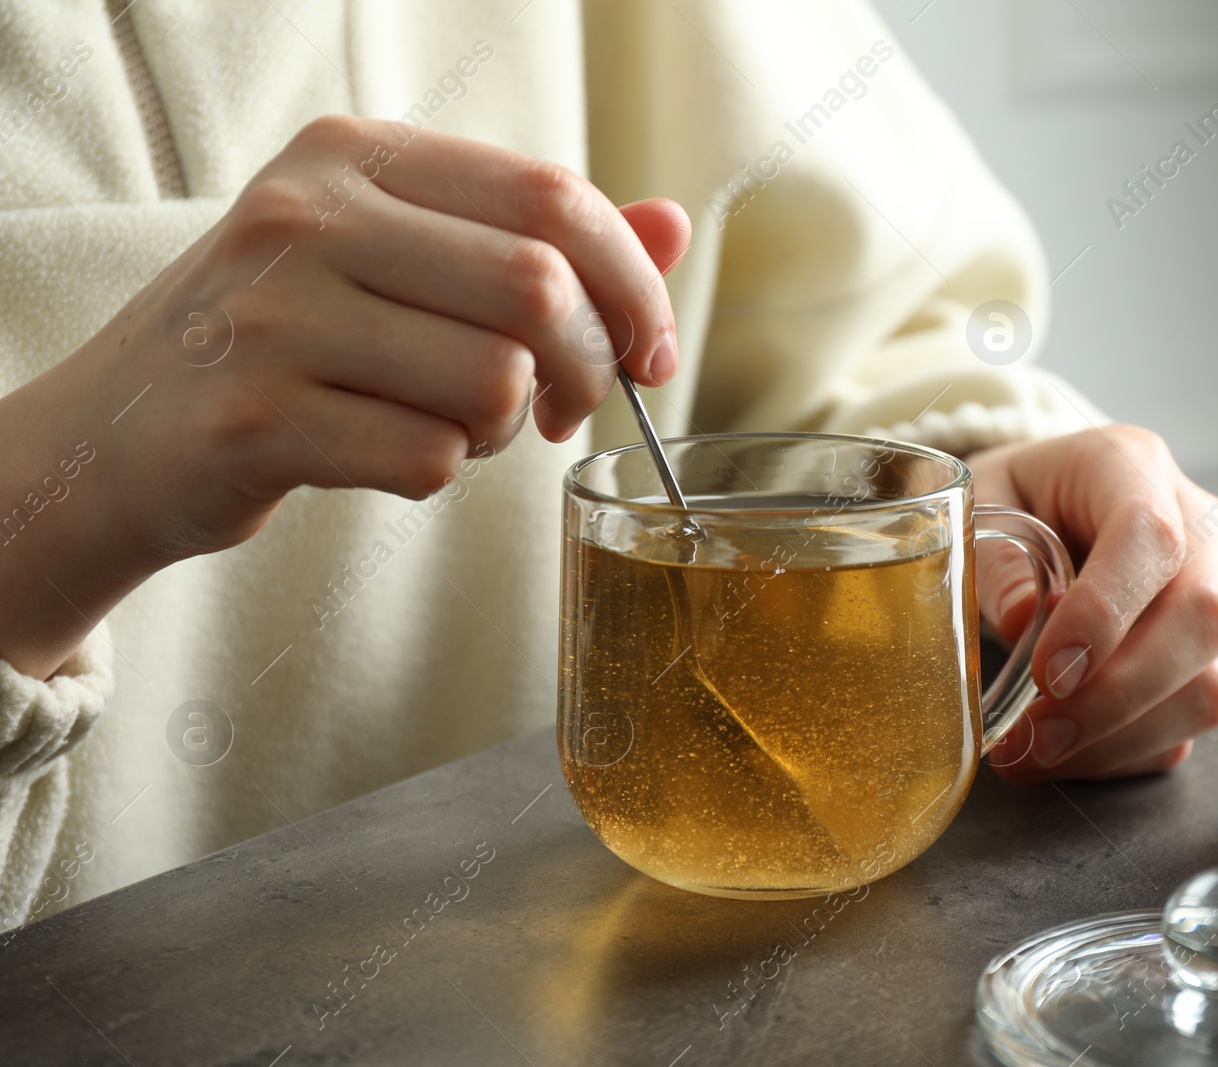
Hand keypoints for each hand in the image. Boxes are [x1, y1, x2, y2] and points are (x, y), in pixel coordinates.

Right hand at [0, 114, 689, 676]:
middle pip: (540, 290)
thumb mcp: (397, 256)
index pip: (553, 198)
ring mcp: (273, 315)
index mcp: (355, 157)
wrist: (117, 432)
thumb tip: (673, 222)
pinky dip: (441, 474)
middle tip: (567, 408)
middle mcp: (308, 215)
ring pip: (494, 382)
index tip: (652, 352)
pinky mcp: (254, 418)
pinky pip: (429, 458)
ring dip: (507, 429)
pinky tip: (392, 454)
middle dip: (587, 369)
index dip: (634, 284)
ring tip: (456, 425)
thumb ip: (533, 237)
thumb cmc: (285, 338)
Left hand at [967, 426, 1217, 780]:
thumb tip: (1026, 619)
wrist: (1042, 503)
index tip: (1050, 671)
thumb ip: (993, 553)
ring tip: (1034, 754)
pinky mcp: (1204, 660)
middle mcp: (1196, 530)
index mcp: (1132, 466)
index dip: (1106, 611)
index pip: (1150, 535)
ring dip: (1119, 737)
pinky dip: (1121, 753)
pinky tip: (1062, 755)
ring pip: (1210, 685)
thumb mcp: (980, 500)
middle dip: (1118, 695)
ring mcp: (1212, 598)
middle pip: (1204, 619)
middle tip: (1037, 735)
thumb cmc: (1012, 496)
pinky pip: (1186, 725)